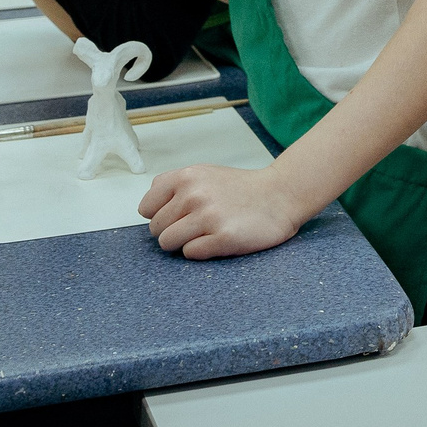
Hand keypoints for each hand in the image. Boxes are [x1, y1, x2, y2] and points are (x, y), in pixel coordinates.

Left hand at [141, 163, 311, 258]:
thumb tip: (149, 209)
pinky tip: (217, 239)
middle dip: (172, 230)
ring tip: (204, 234)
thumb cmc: (241, 188)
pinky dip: (201, 250)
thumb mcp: (204, 173)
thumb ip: (174, 185)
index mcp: (186, 177)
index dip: (159, 215)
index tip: (177, 216)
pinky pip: (190, 253)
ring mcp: (208, 217)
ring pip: (168, 243)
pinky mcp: (222, 238)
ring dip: (184, 243)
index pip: (146, 208)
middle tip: (196, 226)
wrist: (281, 195)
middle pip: (156, 229)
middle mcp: (194, 195)